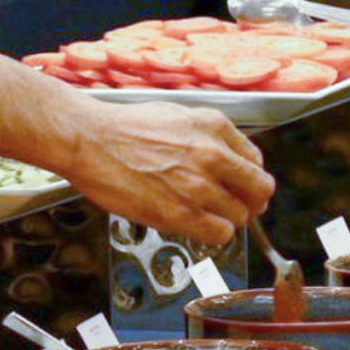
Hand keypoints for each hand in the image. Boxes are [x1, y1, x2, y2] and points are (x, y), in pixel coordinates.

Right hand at [56, 99, 273, 247]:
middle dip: (251, 201)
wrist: (90, 139)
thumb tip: (230, 160)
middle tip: (239, 207)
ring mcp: (197, 185)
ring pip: (240, 215)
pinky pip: (218, 233)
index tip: (242, 186)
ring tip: (211, 216)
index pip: (256, 162)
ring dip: (229, 219)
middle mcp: (212, 154)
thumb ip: (210, 137)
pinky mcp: (178, 212)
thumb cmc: (126, 127)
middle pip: (258, 190)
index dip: (250, 178)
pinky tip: (201, 227)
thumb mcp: (180, 116)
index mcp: (215, 126)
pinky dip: (215, 234)